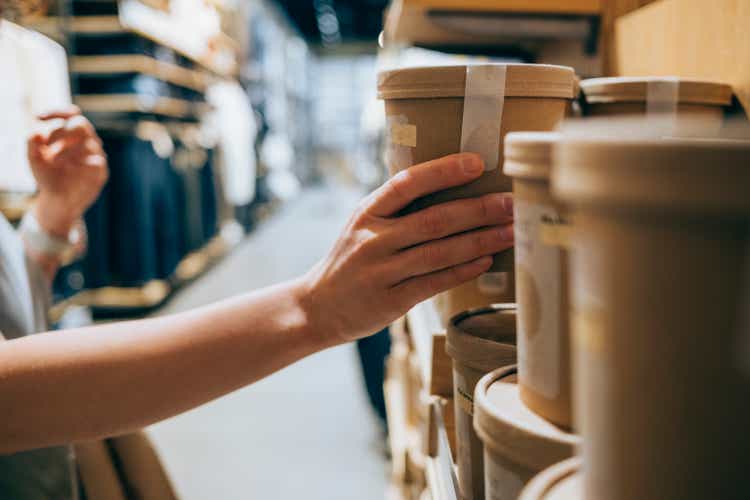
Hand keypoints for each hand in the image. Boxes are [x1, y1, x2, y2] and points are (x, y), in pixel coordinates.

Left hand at [28, 106, 107, 237]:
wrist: (58, 201)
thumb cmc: (47, 176)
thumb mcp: (34, 159)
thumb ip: (32, 144)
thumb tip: (38, 132)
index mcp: (71, 135)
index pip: (71, 114)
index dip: (57, 112)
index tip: (38, 118)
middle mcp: (85, 142)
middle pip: (82, 124)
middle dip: (63, 131)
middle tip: (49, 145)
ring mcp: (95, 156)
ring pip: (88, 143)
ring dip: (67, 150)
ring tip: (54, 161)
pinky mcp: (101, 171)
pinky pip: (97, 160)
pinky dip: (83, 162)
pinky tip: (71, 168)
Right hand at [300, 153, 513, 343]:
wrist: (317, 306)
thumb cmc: (350, 259)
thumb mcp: (362, 224)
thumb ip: (396, 208)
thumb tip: (450, 184)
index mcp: (366, 213)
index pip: (406, 183)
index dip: (442, 171)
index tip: (477, 163)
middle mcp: (373, 240)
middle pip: (433, 220)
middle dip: (477, 210)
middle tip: (511, 202)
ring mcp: (381, 272)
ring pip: (439, 253)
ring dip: (480, 241)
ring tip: (510, 231)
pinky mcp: (391, 302)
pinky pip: (434, 283)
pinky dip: (462, 271)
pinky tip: (486, 261)